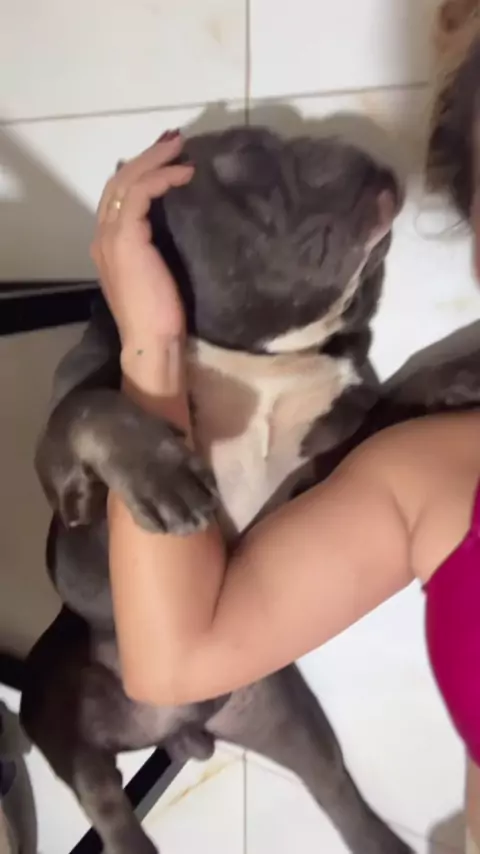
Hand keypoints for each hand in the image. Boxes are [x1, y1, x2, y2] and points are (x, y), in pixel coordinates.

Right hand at [90, 131, 193, 347]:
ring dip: (155, 160)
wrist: (151, 342)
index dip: (142, 171)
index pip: (119, 195)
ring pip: (126, 180)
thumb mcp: (159, 272)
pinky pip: (139, 193)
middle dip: (148, 157)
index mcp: (108, 244)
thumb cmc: (161, 318)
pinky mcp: (126, 238)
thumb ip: (158, 246)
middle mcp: (103, 235)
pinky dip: (162, 179)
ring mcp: (111, 236)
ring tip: (181, 148)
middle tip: (176, 141)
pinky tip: (184, 174)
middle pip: (119, 180)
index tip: (170, 157)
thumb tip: (177, 222)